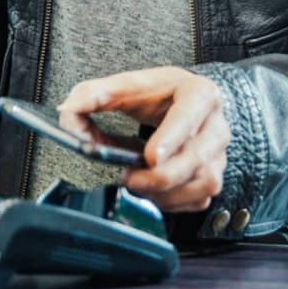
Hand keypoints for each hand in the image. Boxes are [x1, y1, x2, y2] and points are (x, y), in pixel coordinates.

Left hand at [59, 67, 229, 213]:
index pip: (191, 115)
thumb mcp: (126, 86)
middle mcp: (215, 124)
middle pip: (199, 158)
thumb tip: (69, 110)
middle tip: (130, 178)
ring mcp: (218, 153)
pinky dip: (173, 202)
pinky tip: (153, 191)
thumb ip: (93, 93)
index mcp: (198, 94)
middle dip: (162, 177)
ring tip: (138, 184)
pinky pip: (199, 199)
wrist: (182, 102)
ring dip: (167, 192)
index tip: (149, 157)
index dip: (172, 138)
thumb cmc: (157, 95)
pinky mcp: (213, 175)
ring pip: (204, 183)